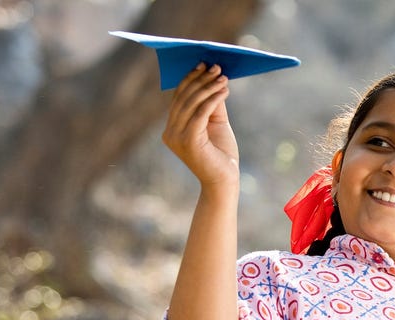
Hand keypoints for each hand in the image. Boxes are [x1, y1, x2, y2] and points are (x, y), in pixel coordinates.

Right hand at [162, 63, 238, 185]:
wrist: (225, 181)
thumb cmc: (221, 154)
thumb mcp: (215, 124)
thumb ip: (211, 104)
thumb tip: (212, 79)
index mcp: (171, 129)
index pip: (178, 98)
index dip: (190, 79)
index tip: (204, 64)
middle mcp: (170, 133)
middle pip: (184, 98)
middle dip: (200, 80)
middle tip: (216, 66)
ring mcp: (177, 138)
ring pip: (192, 103)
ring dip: (209, 87)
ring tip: (223, 77)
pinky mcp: (189, 141)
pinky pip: (201, 113)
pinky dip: (213, 99)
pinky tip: (224, 90)